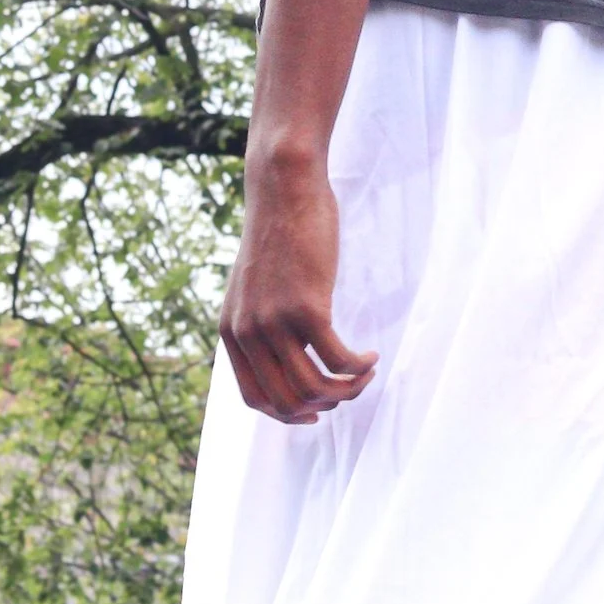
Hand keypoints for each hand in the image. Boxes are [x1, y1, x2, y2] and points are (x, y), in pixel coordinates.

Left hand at [220, 150, 376, 424]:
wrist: (284, 190)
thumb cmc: (278, 234)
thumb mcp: (254, 286)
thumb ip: (260, 321)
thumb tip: (284, 356)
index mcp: (232, 332)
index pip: (255, 399)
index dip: (288, 414)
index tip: (316, 410)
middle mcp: (248, 333)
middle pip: (288, 401)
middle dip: (324, 405)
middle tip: (348, 387)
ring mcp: (275, 323)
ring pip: (315, 388)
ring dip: (347, 390)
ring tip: (364, 373)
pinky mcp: (307, 308)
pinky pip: (339, 359)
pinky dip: (359, 367)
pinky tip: (371, 355)